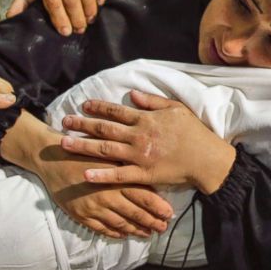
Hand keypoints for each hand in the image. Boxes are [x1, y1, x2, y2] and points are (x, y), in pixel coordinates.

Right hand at [34, 142, 172, 238]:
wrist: (53, 157)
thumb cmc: (84, 150)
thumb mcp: (110, 153)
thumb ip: (128, 165)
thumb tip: (150, 175)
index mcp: (117, 178)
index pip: (145, 197)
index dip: (159, 208)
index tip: (170, 214)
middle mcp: (108, 195)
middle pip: (136, 213)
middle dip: (152, 222)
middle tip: (163, 228)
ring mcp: (94, 207)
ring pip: (120, 223)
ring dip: (135, 230)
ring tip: (147, 233)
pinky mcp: (81, 214)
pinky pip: (101, 228)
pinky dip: (114, 232)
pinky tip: (123, 234)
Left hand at [61, 91, 236, 194]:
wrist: (206, 159)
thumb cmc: (194, 132)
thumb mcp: (176, 109)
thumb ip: (152, 101)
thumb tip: (132, 94)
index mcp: (145, 119)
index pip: (116, 111)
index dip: (98, 107)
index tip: (83, 105)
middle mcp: (138, 136)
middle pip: (104, 129)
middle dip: (82, 124)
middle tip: (64, 122)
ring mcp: (139, 156)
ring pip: (105, 150)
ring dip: (83, 146)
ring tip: (64, 143)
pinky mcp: (143, 174)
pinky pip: (118, 175)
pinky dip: (101, 175)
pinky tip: (84, 173)